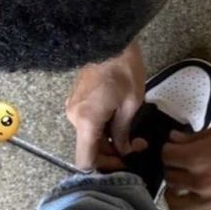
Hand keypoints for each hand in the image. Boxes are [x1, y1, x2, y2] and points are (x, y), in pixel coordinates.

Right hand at [66, 41, 147, 171]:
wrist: (108, 39)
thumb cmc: (124, 69)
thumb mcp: (131, 103)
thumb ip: (124, 132)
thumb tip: (124, 150)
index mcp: (87, 122)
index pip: (85, 162)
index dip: (104, 170)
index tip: (123, 167)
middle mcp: (75, 119)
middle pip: (89, 151)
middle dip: (113, 154)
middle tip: (137, 149)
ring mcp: (73, 109)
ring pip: (90, 138)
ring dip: (110, 142)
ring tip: (134, 138)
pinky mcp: (76, 101)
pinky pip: (88, 125)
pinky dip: (103, 130)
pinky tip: (121, 126)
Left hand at [162, 120, 210, 209]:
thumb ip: (193, 137)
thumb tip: (174, 138)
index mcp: (196, 157)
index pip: (167, 155)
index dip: (170, 150)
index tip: (176, 150)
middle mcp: (198, 181)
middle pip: (170, 178)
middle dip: (173, 169)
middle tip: (181, 166)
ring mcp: (209, 200)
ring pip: (176, 204)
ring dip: (174, 195)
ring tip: (179, 190)